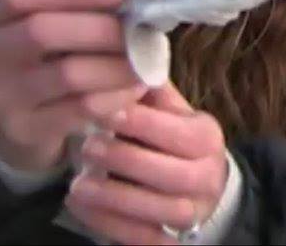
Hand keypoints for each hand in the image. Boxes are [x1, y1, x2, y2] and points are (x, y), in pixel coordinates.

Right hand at [0, 0, 145, 171]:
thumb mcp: (43, 28)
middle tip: (141, 31)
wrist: (8, 128)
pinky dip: (115, 96)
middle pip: (42, 31)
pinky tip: (135, 89)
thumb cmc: (39, 63)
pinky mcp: (23, 131)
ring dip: (117, 65)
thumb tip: (134, 2)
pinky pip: (81, 108)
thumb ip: (77, 11)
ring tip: (146, 61)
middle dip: (101, 28)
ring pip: (68, 73)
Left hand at [64, 83, 228, 245]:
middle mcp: (207, 177)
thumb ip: (151, 91)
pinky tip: (82, 208)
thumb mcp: (171, 111)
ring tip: (77, 184)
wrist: (200, 183)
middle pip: (171, 175)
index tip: (107, 111)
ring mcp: (191, 212)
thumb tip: (128, 57)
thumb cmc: (174, 139)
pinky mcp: (173, 238)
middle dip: (126, 162)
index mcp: (208, 139)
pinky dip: (111, 225)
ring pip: (159, 211)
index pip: (179, 133)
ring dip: (115, 199)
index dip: (142, 124)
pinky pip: (144, 238)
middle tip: (87, 147)